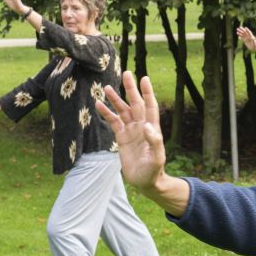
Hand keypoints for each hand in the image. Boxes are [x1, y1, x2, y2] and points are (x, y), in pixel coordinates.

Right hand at [96, 72, 166, 191]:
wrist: (145, 181)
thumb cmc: (154, 170)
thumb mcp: (157, 158)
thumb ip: (154, 142)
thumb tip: (147, 126)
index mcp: (152, 128)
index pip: (150, 106)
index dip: (147, 93)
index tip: (144, 79)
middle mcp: (141, 126)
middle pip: (135, 104)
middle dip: (131, 89)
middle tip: (126, 73)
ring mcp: (131, 131)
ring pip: (123, 111)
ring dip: (116, 99)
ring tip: (108, 88)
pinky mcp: (122, 138)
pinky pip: (113, 122)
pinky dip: (107, 113)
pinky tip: (99, 104)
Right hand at [236, 27, 255, 52]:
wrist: (254, 48)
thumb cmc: (255, 45)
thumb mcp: (255, 43)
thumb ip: (253, 40)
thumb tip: (253, 38)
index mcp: (251, 36)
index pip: (249, 32)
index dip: (247, 30)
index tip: (245, 27)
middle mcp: (249, 37)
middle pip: (245, 32)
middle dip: (242, 30)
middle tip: (239, 27)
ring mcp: (246, 38)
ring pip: (243, 35)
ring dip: (240, 32)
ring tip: (237, 31)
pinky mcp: (245, 41)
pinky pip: (242, 38)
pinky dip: (240, 36)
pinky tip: (238, 35)